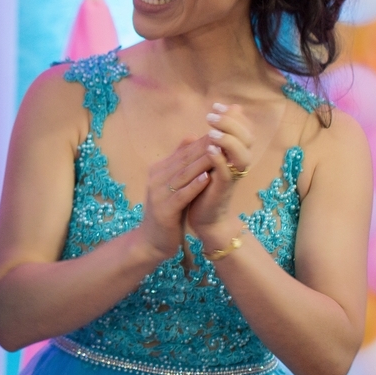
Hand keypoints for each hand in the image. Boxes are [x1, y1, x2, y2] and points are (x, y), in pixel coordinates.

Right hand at [137, 136, 215, 260]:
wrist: (152, 241)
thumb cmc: (166, 212)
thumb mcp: (172, 184)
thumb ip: (179, 162)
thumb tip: (191, 136)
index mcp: (158, 171)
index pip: (183, 153)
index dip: (201, 142)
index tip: (221, 132)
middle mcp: (156, 179)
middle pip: (183, 161)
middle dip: (204, 148)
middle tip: (223, 137)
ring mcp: (158, 195)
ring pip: (183, 175)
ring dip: (201, 163)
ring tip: (218, 152)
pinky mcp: (164, 210)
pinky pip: (182, 195)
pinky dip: (195, 185)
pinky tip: (207, 177)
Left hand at [189, 102, 255, 240]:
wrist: (205, 217)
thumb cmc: (205, 184)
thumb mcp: (209, 157)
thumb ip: (216, 136)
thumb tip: (226, 111)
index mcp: (236, 154)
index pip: (244, 129)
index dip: (234, 116)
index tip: (216, 105)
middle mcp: (239, 164)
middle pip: (247, 138)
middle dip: (231, 123)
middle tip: (211, 115)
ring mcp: (233, 177)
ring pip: (242, 155)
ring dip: (228, 141)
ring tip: (212, 132)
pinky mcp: (223, 189)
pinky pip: (227, 173)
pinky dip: (219, 160)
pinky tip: (209, 150)